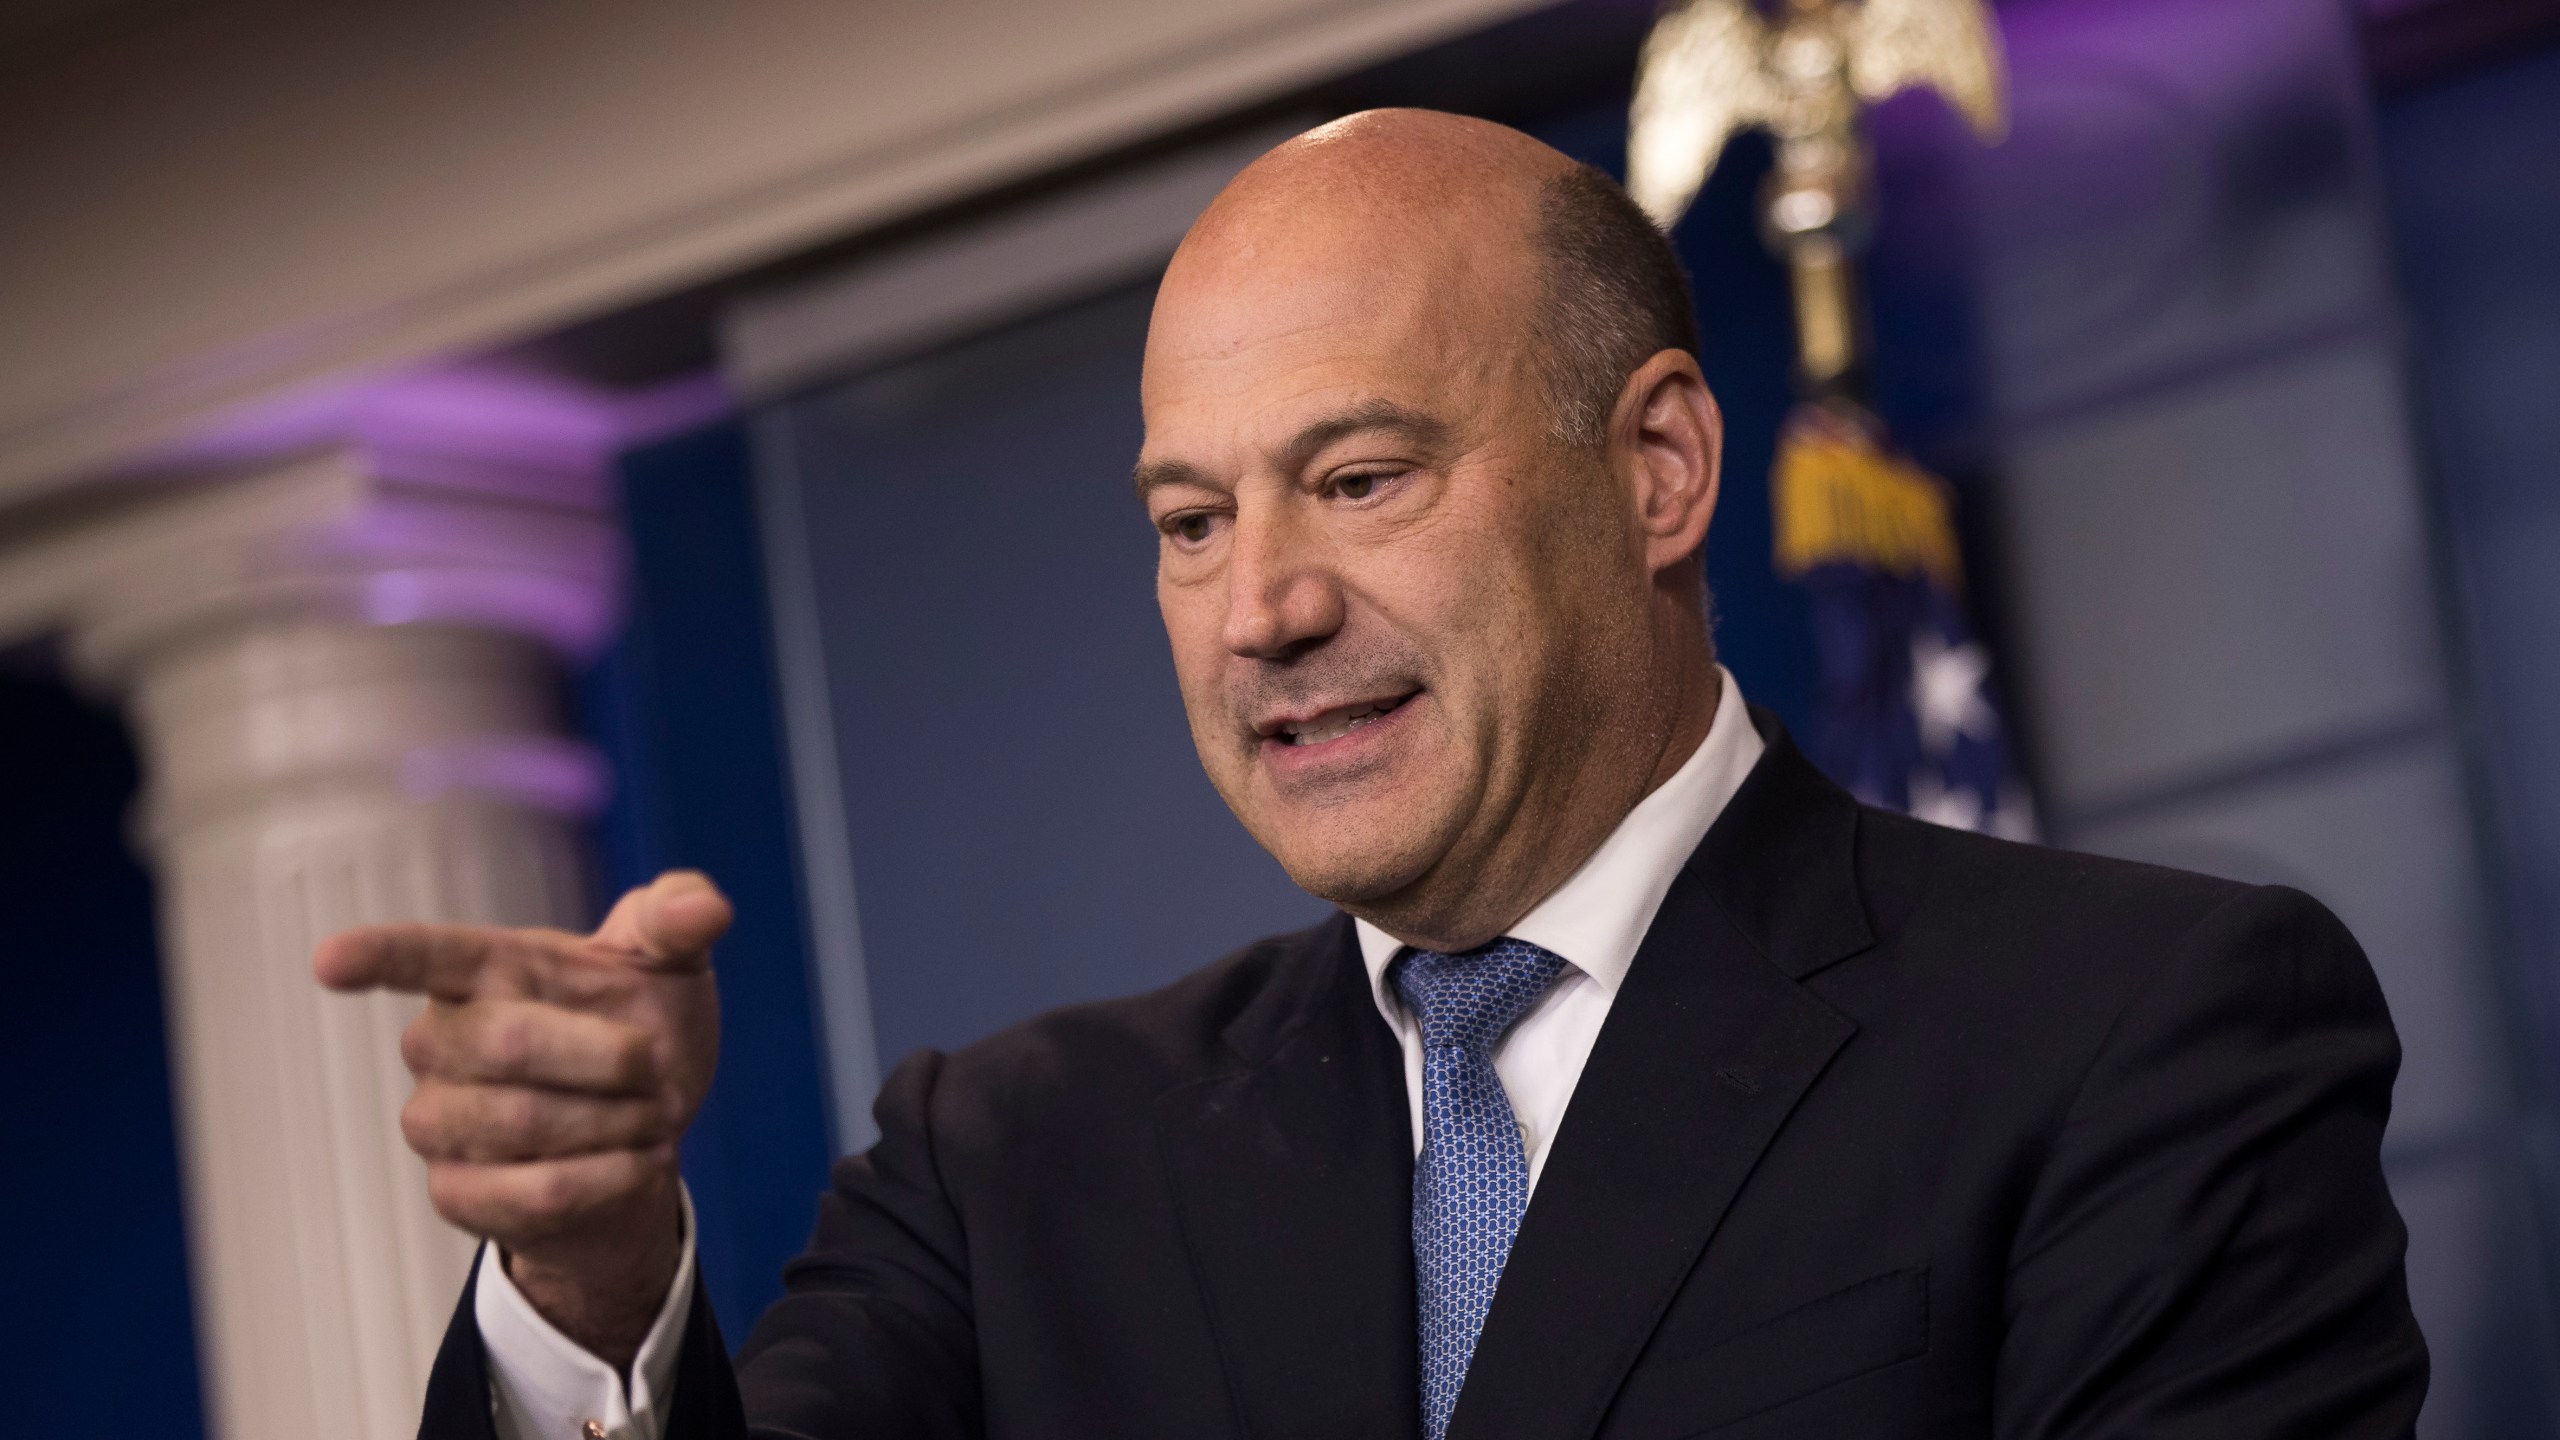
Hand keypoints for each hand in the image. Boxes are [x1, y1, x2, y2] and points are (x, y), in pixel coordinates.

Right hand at [313, 870, 730, 1369]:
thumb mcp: (671, 966)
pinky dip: (605, 1180)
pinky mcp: (458, 1195)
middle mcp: (440, 1043)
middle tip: (657, 1067)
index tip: (330, 961)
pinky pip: (532, 1193)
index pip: (419, 954)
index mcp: (482, 972)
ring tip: (650, 1117)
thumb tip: (705, 908)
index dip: (375, 956)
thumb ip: (679, 920)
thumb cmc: (643, 1034)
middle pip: (506, 1043)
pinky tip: (636, 1165)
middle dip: (608, 1057)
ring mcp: (437, 1122)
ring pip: (520, 1122)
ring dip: (612, 1121)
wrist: (650, 1141)